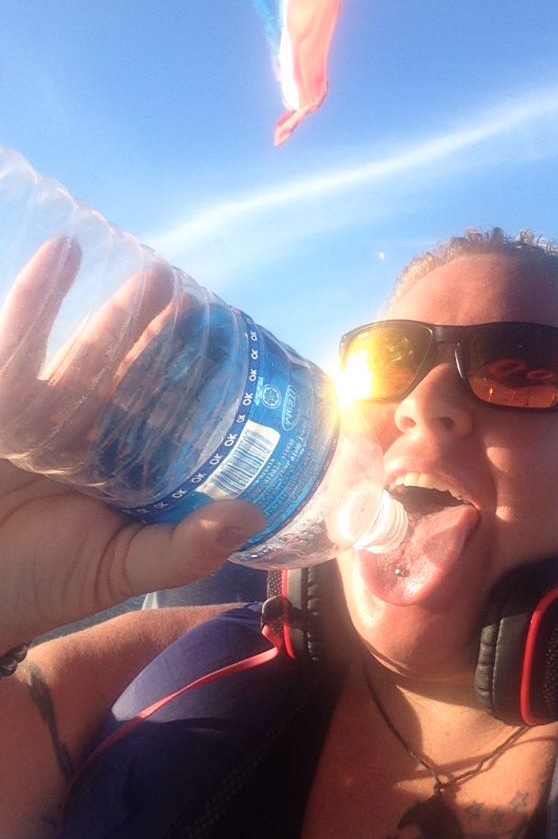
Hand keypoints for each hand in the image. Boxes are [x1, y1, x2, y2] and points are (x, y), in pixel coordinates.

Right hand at [0, 239, 264, 648]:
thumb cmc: (38, 585)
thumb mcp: (120, 567)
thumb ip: (183, 547)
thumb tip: (252, 516)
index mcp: (125, 470)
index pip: (167, 416)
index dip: (196, 383)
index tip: (230, 347)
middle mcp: (90, 437)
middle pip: (133, 375)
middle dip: (162, 336)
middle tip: (192, 296)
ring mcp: (45, 416)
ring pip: (86, 354)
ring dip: (114, 312)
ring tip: (150, 272)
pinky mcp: (3, 400)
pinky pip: (18, 344)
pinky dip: (35, 299)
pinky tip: (60, 253)